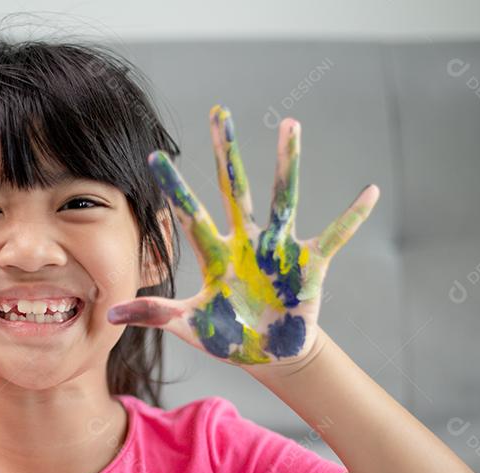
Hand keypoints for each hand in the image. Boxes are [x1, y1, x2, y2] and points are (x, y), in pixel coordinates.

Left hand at [107, 105, 378, 366]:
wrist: (268, 355)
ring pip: (282, 198)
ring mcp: (278, 249)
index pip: (189, 213)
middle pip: (234, 188)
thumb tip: (109, 314)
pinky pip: (334, 236)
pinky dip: (352, 217)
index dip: (173, 188)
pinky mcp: (309, 264)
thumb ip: (154, 314)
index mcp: (214, 254)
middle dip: (226, 152)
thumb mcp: (189, 325)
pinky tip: (370, 193)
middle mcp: (245, 242)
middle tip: (219, 111)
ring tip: (290, 126)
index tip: (154, 156)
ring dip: (287, 164)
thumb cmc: (228, 336)